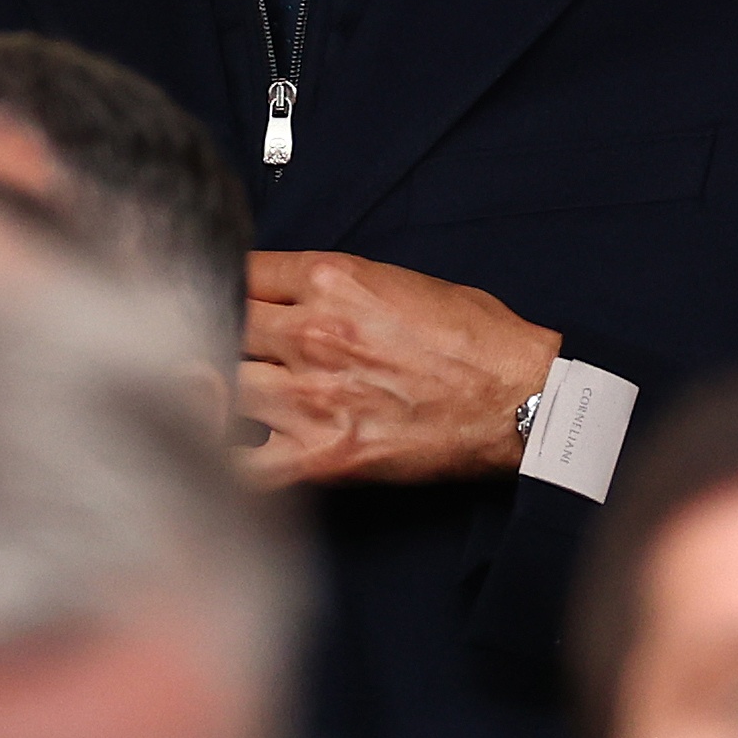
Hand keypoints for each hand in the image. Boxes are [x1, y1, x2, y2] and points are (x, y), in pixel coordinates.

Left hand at [239, 251, 559, 488]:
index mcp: (331, 280)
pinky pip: (241, 465)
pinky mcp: (322, 455)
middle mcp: (312, 333)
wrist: (523, 400)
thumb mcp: (399, 279)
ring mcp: (311, 397)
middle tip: (215, 346)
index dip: (225, 285)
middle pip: (221, 323)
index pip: (240, 271)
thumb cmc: (476, 339)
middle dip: (217, 333)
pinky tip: (218, 453)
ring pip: (221, 385)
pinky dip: (222, 460)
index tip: (223, 299)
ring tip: (221, 395)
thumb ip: (330, 283)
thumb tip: (282, 293)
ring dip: (217, 389)